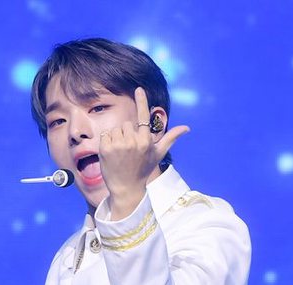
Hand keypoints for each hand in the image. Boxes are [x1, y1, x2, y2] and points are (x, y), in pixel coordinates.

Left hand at [99, 87, 188, 218]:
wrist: (126, 188)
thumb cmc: (143, 170)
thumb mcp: (158, 154)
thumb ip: (171, 138)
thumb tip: (186, 128)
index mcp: (146, 141)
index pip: (143, 116)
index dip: (141, 101)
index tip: (138, 89)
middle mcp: (133, 141)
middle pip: (127, 124)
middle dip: (127, 134)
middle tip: (128, 151)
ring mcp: (119, 145)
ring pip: (116, 129)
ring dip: (117, 138)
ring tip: (120, 153)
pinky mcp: (106, 149)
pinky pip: (106, 135)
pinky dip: (107, 142)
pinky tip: (112, 154)